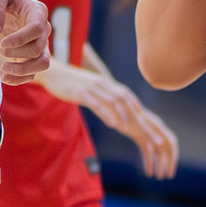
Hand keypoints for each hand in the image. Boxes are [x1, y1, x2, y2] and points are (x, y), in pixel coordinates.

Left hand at [0, 0, 51, 83]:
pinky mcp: (31, 58)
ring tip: (3, 68)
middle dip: (15, 52)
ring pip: (42, 64)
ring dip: (22, 70)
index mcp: (38, 11)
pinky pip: (33, 73)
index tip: (1, 43)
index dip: (20, 39)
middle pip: (38, 48)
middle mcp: (43, 29)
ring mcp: (40, 44)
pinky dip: (20, 79)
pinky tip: (4, 77)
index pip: (37, 29)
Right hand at [36, 63, 179, 177]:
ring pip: (113, 101)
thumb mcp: (91, 90)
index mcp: (108, 85)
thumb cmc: (72, 83)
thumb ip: (104, 98)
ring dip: (124, 115)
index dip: (141, 114)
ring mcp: (93, 88)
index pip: (129, 99)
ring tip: (132, 130)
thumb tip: (114, 112)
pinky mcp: (81, 93)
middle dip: (140, 119)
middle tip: (148, 133)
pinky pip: (96, 104)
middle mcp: (104, 85)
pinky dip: (106, 113)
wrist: (53, 72)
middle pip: (126, 101)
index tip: (152, 129)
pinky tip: (112, 124)